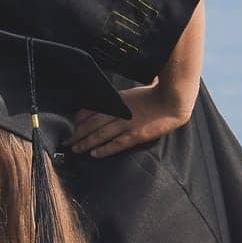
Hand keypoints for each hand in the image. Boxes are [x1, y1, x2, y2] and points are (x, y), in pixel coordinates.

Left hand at [67, 80, 193, 157]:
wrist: (176, 98)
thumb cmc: (161, 92)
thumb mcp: (140, 88)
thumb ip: (129, 93)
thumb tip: (129, 89)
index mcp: (119, 100)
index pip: (94, 109)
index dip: (81, 117)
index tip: (71, 123)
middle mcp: (119, 111)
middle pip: (92, 123)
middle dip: (77, 132)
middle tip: (65, 140)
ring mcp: (127, 123)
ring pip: (100, 134)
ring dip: (85, 142)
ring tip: (74, 149)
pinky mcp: (136, 134)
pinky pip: (117, 143)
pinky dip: (104, 149)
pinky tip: (94, 154)